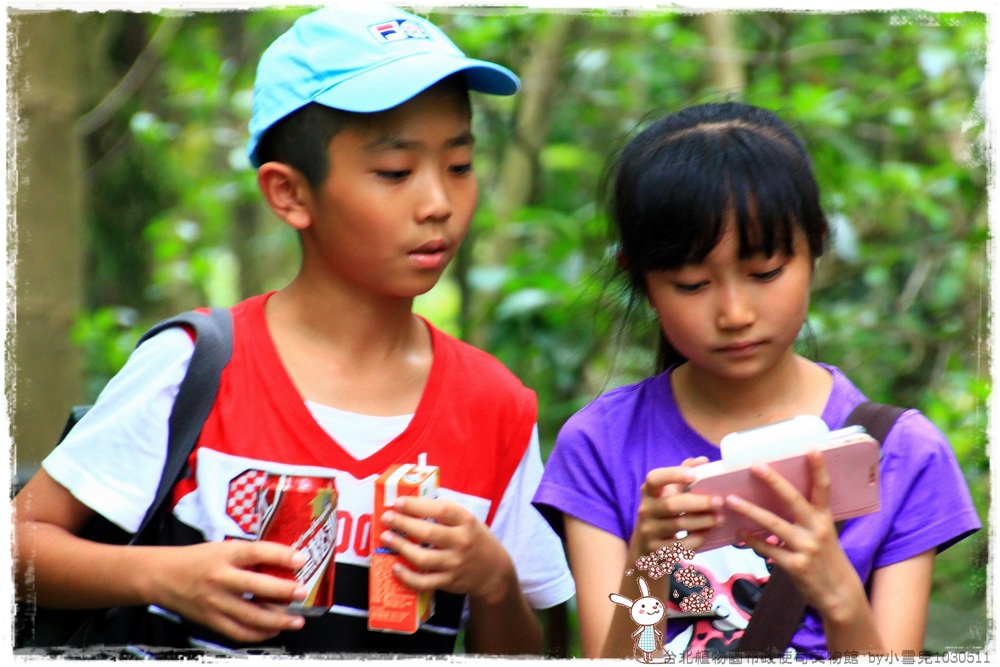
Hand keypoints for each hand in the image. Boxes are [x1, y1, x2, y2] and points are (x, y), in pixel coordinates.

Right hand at [151, 540, 309, 642]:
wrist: (162, 576)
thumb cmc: (198, 559)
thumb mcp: (223, 548)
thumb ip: (249, 556)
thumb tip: (285, 561)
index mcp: (225, 554)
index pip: (256, 552)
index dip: (281, 555)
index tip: (301, 560)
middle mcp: (220, 578)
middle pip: (256, 587)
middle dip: (283, 592)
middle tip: (302, 593)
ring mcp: (215, 602)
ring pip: (250, 616)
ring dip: (278, 620)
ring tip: (297, 620)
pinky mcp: (210, 620)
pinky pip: (238, 632)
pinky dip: (259, 634)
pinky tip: (273, 630)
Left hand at [378, 496, 515, 605]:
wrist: (494, 572)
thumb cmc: (475, 539)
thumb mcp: (469, 520)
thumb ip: (447, 512)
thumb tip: (415, 501)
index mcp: (466, 522)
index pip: (441, 510)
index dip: (418, 505)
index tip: (399, 502)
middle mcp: (461, 542)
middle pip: (428, 533)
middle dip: (403, 524)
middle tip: (387, 518)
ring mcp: (455, 564)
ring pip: (423, 558)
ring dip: (401, 547)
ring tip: (386, 537)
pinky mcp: (448, 582)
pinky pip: (424, 582)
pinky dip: (408, 577)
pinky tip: (396, 567)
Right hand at [632, 456, 724, 554]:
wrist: (644, 549)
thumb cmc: (661, 515)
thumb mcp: (666, 495)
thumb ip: (682, 476)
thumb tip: (702, 460)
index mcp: (648, 492)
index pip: (654, 478)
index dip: (673, 475)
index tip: (694, 475)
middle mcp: (645, 510)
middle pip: (672, 505)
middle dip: (698, 503)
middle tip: (719, 501)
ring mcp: (649, 531)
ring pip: (679, 525)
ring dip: (703, 521)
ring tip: (720, 518)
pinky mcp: (657, 550)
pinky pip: (681, 545)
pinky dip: (697, 539)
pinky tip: (708, 533)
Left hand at [723, 451, 862, 615]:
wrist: (838, 594)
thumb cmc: (826, 558)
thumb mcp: (823, 533)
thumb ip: (806, 516)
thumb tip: (778, 495)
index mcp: (824, 519)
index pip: (823, 489)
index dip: (819, 469)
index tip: (811, 449)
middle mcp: (817, 530)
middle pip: (794, 500)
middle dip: (775, 482)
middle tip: (756, 466)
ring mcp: (806, 548)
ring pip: (774, 524)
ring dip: (750, 511)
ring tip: (731, 500)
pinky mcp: (796, 566)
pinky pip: (768, 550)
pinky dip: (752, 541)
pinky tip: (739, 534)